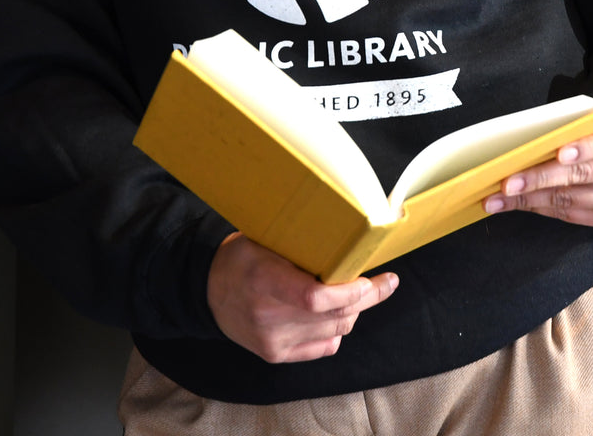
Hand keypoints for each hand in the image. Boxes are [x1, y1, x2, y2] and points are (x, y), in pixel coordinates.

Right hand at [206, 233, 398, 363]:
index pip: (315, 297)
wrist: (207, 291)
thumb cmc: (241, 257)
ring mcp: (273, 341)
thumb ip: (300, 245)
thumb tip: (347, 237)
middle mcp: (268, 316)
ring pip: (335, 331)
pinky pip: (324, 346)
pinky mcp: (276, 355)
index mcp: (264, 279)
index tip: (370, 278)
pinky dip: (336, 330)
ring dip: (353, 312)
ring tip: (359, 293)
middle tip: (385, 282)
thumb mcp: (263, 239)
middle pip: (334, 315)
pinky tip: (336, 313)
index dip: (350, 291)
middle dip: (366, 298)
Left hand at [483, 102, 592, 227]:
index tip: (556, 153)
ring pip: (572, 201)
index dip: (582, 149)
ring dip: (531, 200)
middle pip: (582, 176)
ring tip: (498, 199)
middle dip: (539, 180)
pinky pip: (573, 215)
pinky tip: (520, 204)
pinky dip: (543, 208)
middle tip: (506, 183)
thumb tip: (533, 139)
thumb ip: (581, 124)